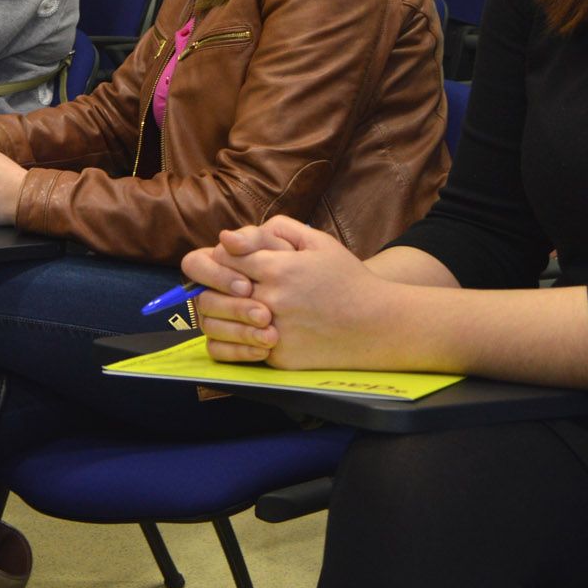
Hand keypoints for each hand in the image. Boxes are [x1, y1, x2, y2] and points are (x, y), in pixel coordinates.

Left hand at [193, 218, 401, 371]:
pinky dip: (233, 341)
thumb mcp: (317, 242)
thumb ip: (275, 230)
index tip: (226, 260)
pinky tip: (240, 331)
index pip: (223, 258)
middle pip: (214, 291)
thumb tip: (229, 236)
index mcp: (277, 268)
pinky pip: (237, 350)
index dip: (219, 258)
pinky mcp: (277, 357)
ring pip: (219, 323)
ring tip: (229, 306)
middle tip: (218, 284)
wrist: (377, 324)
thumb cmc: (347, 279)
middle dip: (210, 285)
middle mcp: (271, 300)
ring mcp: (273, 331)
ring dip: (217, 313)